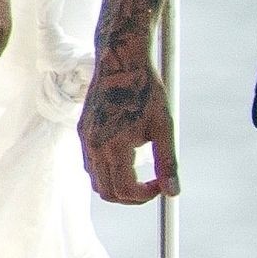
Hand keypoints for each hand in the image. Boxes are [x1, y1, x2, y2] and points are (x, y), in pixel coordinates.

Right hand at [79, 55, 178, 202]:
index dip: (145, 196)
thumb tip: (173, 192)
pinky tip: (127, 157)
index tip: (160, 187)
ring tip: (141, 173)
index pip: (124, 190)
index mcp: (113, 147)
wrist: (121, 61)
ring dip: (117, 185)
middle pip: (107, 192)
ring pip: (96, 180)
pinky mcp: (83, 131)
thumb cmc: (146, 91)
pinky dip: (107, 171)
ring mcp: (85, 139)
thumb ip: (167, 163)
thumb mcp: (164, 127)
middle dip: (131, 196)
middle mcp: (94, 146)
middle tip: (152, 187)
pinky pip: (91, 163)